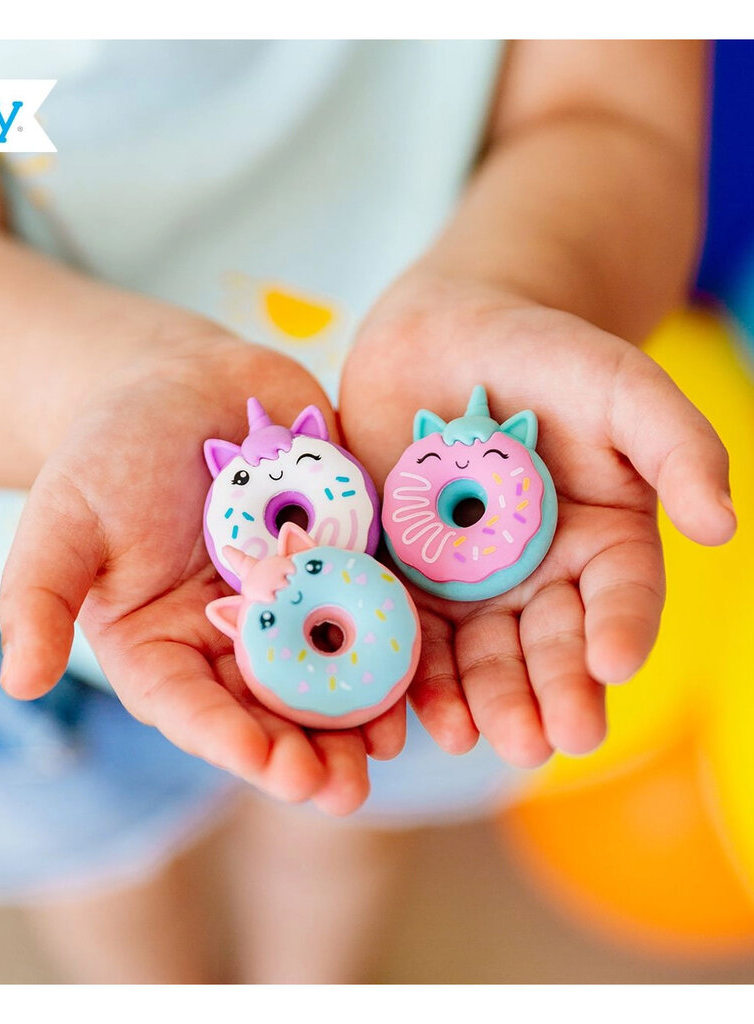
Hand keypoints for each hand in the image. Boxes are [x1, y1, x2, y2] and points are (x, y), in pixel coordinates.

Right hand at [0, 336, 403, 814]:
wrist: (187, 387)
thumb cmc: (113, 449)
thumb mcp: (69, 517)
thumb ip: (43, 595)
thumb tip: (20, 681)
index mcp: (165, 646)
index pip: (192, 708)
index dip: (228, 739)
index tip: (269, 764)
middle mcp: (233, 641)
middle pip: (270, 710)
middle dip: (308, 752)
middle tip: (342, 789)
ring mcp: (296, 605)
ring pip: (331, 674)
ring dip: (361, 714)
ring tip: (389, 746)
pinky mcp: (345, 565)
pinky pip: (375, 609)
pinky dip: (399, 642)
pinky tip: (424, 671)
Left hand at [339, 270, 735, 765]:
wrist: (445, 335)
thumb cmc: (546, 355)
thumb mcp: (622, 387)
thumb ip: (678, 446)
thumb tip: (722, 525)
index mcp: (603, 546)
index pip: (622, 600)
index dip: (621, 632)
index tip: (612, 663)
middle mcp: (540, 580)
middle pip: (548, 646)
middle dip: (548, 693)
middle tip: (546, 738)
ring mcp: (468, 587)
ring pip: (478, 657)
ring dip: (481, 702)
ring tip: (480, 738)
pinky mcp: (404, 579)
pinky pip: (408, 635)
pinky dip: (411, 677)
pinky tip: (414, 712)